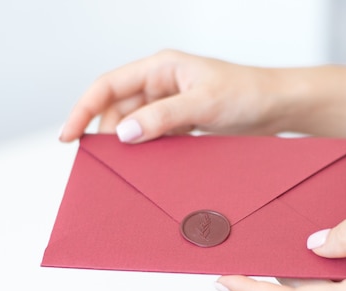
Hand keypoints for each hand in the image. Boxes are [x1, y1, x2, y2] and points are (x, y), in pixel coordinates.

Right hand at [59, 50, 298, 142]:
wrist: (277, 107)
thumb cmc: (248, 93)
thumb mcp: (204, 103)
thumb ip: (163, 117)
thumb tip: (123, 132)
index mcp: (161, 67)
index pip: (108, 86)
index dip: (83, 109)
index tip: (68, 135)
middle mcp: (161, 84)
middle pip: (117, 109)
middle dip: (106, 134)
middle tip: (101, 162)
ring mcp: (171, 105)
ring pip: (135, 126)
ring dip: (129, 146)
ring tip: (126, 167)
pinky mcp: (182, 123)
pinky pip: (154, 137)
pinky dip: (148, 151)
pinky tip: (148, 165)